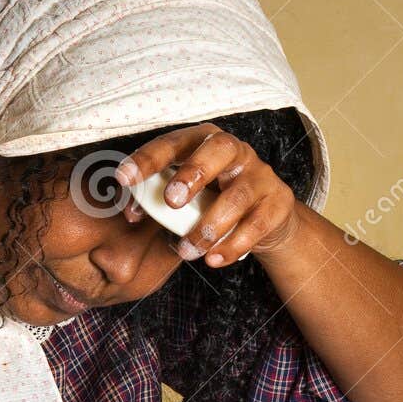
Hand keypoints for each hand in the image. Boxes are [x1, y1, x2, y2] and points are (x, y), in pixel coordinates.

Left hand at [115, 124, 300, 268]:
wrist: (268, 220)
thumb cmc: (216, 202)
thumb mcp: (188, 197)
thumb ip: (159, 200)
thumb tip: (130, 212)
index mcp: (203, 141)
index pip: (173, 143)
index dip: (147, 159)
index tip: (124, 179)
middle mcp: (235, 151)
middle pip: (217, 150)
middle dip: (192, 174)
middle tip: (171, 202)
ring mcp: (260, 175)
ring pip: (237, 196)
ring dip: (209, 226)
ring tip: (187, 251)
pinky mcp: (278, 202)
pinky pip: (257, 224)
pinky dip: (233, 245)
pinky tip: (213, 260)